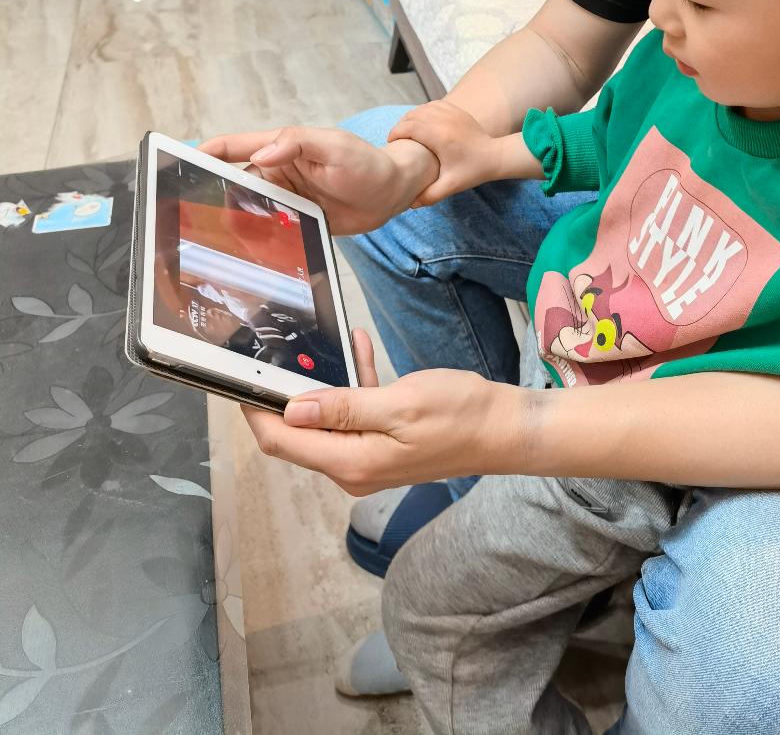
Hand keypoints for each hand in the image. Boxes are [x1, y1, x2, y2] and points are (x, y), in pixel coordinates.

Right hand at [199, 126, 437, 234]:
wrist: (395, 194)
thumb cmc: (368, 162)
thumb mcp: (336, 146)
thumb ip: (300, 144)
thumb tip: (265, 152)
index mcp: (281, 149)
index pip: (234, 147)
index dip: (205, 153)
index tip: (178, 164)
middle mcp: (278, 173)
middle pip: (234, 183)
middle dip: (214, 197)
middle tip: (193, 217)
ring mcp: (285, 198)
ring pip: (248, 211)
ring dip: (234, 223)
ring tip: (215, 242)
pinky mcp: (295, 221)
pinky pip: (268, 230)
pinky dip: (256, 240)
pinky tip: (246, 254)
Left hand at [242, 328, 525, 494]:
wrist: (503, 429)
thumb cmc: (458, 415)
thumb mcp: (398, 404)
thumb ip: (343, 408)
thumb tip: (293, 411)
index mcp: (352, 463)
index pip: (283, 443)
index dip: (256, 413)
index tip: (240, 381)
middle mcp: (354, 469)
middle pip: (298, 436)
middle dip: (281, 397)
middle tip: (272, 356)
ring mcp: (369, 460)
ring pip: (325, 422)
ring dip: (321, 386)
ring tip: (320, 346)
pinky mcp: (384, 446)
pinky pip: (355, 415)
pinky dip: (352, 385)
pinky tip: (359, 350)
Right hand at [388, 100, 505, 203]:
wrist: (494, 156)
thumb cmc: (472, 170)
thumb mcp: (451, 185)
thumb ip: (430, 195)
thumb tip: (411, 205)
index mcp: (439, 136)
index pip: (408, 127)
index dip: (395, 134)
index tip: (392, 144)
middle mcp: (443, 120)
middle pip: (412, 116)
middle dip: (401, 126)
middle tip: (397, 139)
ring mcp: (451, 112)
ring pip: (422, 108)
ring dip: (411, 118)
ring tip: (408, 132)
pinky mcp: (457, 111)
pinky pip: (433, 105)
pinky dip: (424, 111)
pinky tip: (423, 123)